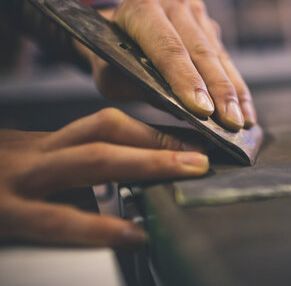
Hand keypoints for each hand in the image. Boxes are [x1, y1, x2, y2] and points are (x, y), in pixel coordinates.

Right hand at [0, 108, 207, 248]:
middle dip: (159, 141)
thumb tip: (129, 176)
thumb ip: (70, 170)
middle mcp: (36, 154)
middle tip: (202, 154)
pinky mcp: (6, 213)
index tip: (193, 142)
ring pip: (91, 160)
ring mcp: (20, 181)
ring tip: (185, 172)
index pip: (108, 124)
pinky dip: (97, 226)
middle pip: (106, 132)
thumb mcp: (27, 167)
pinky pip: (56, 219)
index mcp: (46, 146)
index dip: (153, 132)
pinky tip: (129, 233)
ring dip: (146, 164)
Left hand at [79, 0, 256, 130]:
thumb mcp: (111, 77)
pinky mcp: (210, 27)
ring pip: (218, 56)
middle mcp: (172, 3)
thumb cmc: (111, 59)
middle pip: (200, 51)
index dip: (186, 79)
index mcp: (140, 8)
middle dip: (218, 90)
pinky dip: (237, 87)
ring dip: (233, 92)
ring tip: (243, 122)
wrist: (118, 33)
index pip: (168, 47)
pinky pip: (226, 59)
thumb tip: (178, 107)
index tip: (202, 110)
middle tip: (230, 122)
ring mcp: (195, 12)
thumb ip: (139, 87)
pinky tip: (246, 111)